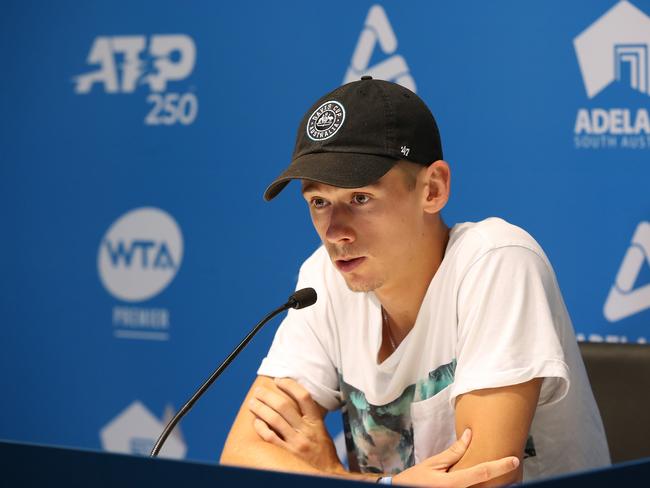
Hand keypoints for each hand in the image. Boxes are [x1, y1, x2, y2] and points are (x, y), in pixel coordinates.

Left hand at [248, 377, 344, 474]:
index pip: (304, 397)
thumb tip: (295, 400)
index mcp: (316, 423)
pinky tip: (256, 421)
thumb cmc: (324, 453)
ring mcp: (296, 443)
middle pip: (284, 407)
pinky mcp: (287, 455)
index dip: (290, 386)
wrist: (327, 475)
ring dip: (261, 408)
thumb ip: (310, 417)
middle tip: (259, 391)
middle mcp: (306, 431)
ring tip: (253, 403)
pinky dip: (261, 427)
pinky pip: (270, 437)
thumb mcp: (322, 431)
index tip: (279, 380)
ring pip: (274, 419)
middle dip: (269, 396)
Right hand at [393, 429, 519, 486]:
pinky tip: (483, 480)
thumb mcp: (434, 463)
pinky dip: (479, 484)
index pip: (482, 472)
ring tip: (499, 473)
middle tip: (510, 467)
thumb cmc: (416, 479)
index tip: (514, 460)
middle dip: (500, 478)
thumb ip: (454, 452)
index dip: (501, 466)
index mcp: (453, 483)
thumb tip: (469, 435)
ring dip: (489, 482)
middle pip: (486, 486)